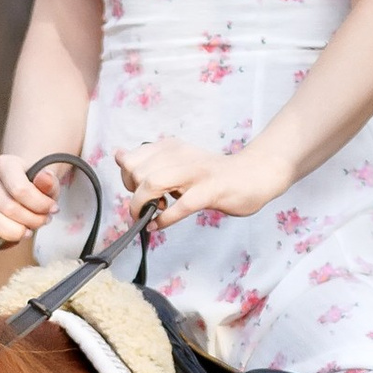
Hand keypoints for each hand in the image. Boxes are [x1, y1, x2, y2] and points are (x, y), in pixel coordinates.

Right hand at [0, 149, 67, 243]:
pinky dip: (7, 236)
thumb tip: (44, 177)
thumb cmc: (35, 184)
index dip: (39, 205)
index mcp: (4, 164)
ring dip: (17, 230)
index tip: (52, 208)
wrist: (24, 185)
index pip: (20, 190)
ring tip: (31, 228)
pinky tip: (20, 232)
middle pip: (9, 208)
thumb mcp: (48, 181)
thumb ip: (49, 181)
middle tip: (45, 219)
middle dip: (32, 219)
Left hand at [121, 135, 283, 228]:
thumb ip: (149, 161)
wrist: (252, 174)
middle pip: (137, 173)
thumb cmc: (212, 174)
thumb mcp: (177, 161)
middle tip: (146, 206)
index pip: (130, 159)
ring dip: (144, 206)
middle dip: (134, 195)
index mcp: (170, 147)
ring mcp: (195, 173)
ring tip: (148, 217)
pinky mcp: (210, 191)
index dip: (126, 179)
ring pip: (152, 184)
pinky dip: (163, 220)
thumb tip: (119, 155)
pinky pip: (179, 206)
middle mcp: (180, 155)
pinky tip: (157, 225)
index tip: (137, 190)